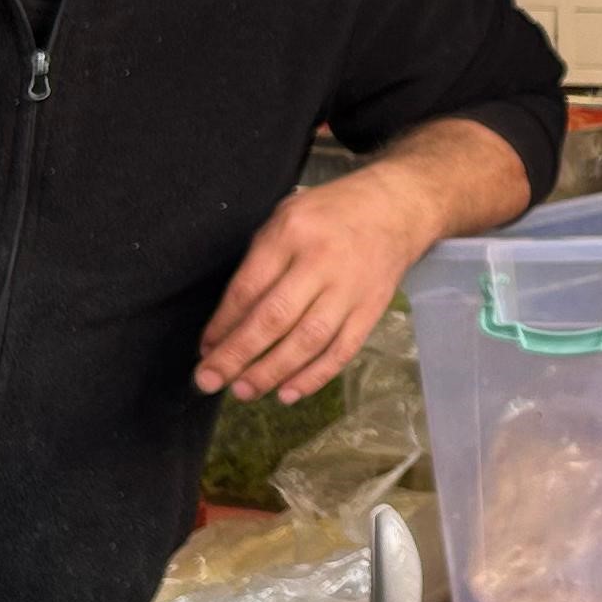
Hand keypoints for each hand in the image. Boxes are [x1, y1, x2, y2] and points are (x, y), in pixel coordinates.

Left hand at [195, 170, 432, 403]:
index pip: (249, 287)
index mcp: (292, 233)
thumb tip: (229, 322)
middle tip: (210, 380)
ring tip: (243, 391)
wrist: (396, 208)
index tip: (205, 350)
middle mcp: (321, 262)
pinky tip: (287, 393)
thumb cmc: (330, 213)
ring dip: (272, 372)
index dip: (223, 324)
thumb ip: (260, 263)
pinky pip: (341, 350)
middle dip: (238, 354)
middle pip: (275, 318)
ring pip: (308, 340)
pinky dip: (314, 377)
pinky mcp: (371, 310)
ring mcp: (350, 289)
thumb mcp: (285, 218)